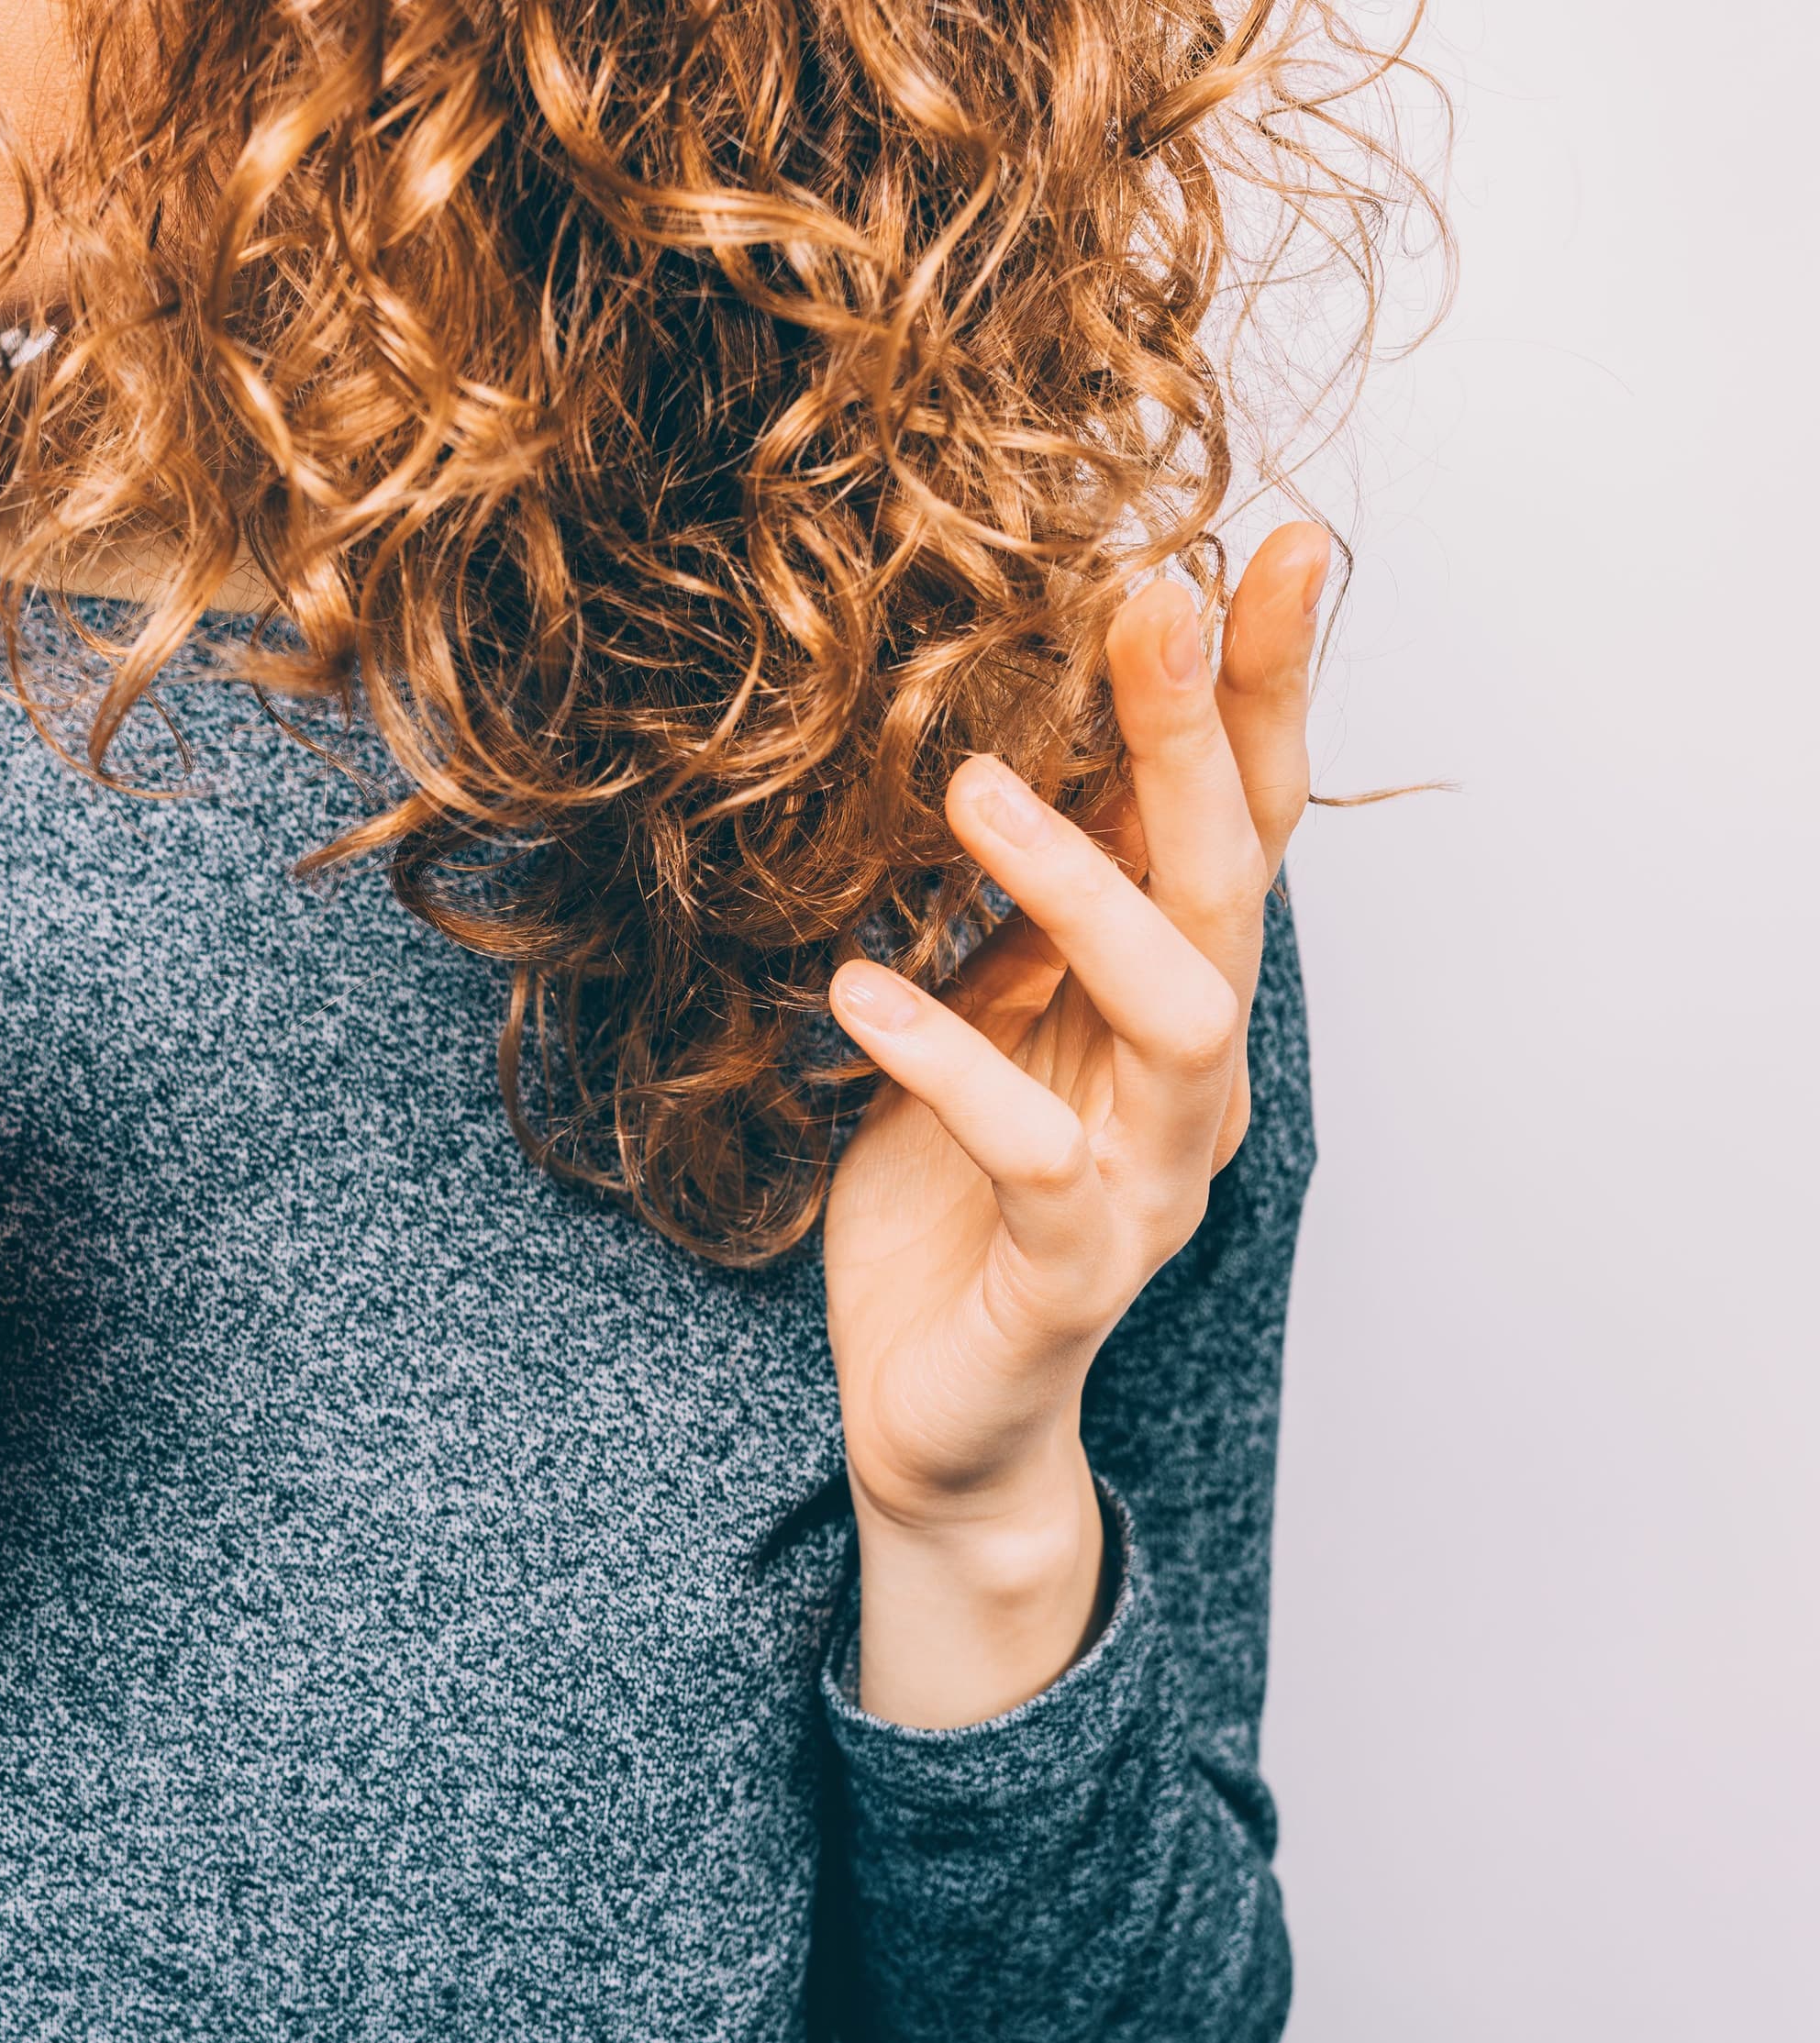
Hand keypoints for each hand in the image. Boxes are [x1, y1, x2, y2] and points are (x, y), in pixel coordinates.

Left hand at [822, 526, 1327, 1728]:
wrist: (935, 1414)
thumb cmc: (950, 1209)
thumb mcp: (978, 1020)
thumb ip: (1020, 909)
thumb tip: (1015, 727)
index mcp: (1165, 1002)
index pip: (1240, 823)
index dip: (1262, 689)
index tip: (1266, 541)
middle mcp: (1187, 1081)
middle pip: (1229, 883)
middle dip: (1201, 737)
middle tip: (1151, 600)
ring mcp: (1143, 1180)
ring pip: (1177, 1013)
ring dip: (1082, 888)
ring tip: (973, 787)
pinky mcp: (1067, 1273)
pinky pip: (1036, 1159)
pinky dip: (952, 1065)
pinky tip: (863, 990)